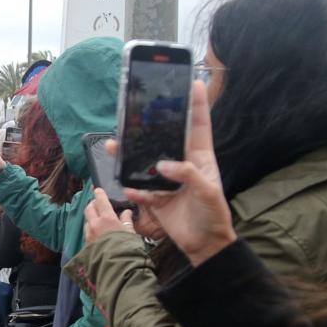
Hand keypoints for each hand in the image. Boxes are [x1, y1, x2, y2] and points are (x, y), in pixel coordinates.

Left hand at [84, 188, 136, 243]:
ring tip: (98, 218)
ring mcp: (89, 233)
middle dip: (92, 204)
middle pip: (89, 208)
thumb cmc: (126, 248)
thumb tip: (126, 212)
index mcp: (107, 218)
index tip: (97, 189)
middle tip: (97, 203)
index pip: (100, 201)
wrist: (115, 266)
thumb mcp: (130, 232)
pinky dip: (91, 228)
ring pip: (87, 220)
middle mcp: (95, 223)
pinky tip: (97, 231)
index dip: (99, 194)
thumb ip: (126, 220)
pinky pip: (87, 231)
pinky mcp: (86, 243)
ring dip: (91, 217)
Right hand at [123, 81, 235, 265]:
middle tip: (134, 111)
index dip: (197, 105)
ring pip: (143, 162)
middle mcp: (181, 165)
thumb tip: (163, 164)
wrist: (204, 243)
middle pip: (162, 140)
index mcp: (199, 158)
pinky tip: (130, 189)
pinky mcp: (155, 197)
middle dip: (148, 126)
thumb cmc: (213, 214)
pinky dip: (133, 189)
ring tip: (113, 147)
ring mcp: (166, 180)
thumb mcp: (208, 192)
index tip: (195, 83)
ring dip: (128, 156)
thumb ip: (188, 175)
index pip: (198, 126)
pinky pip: (139, 189)